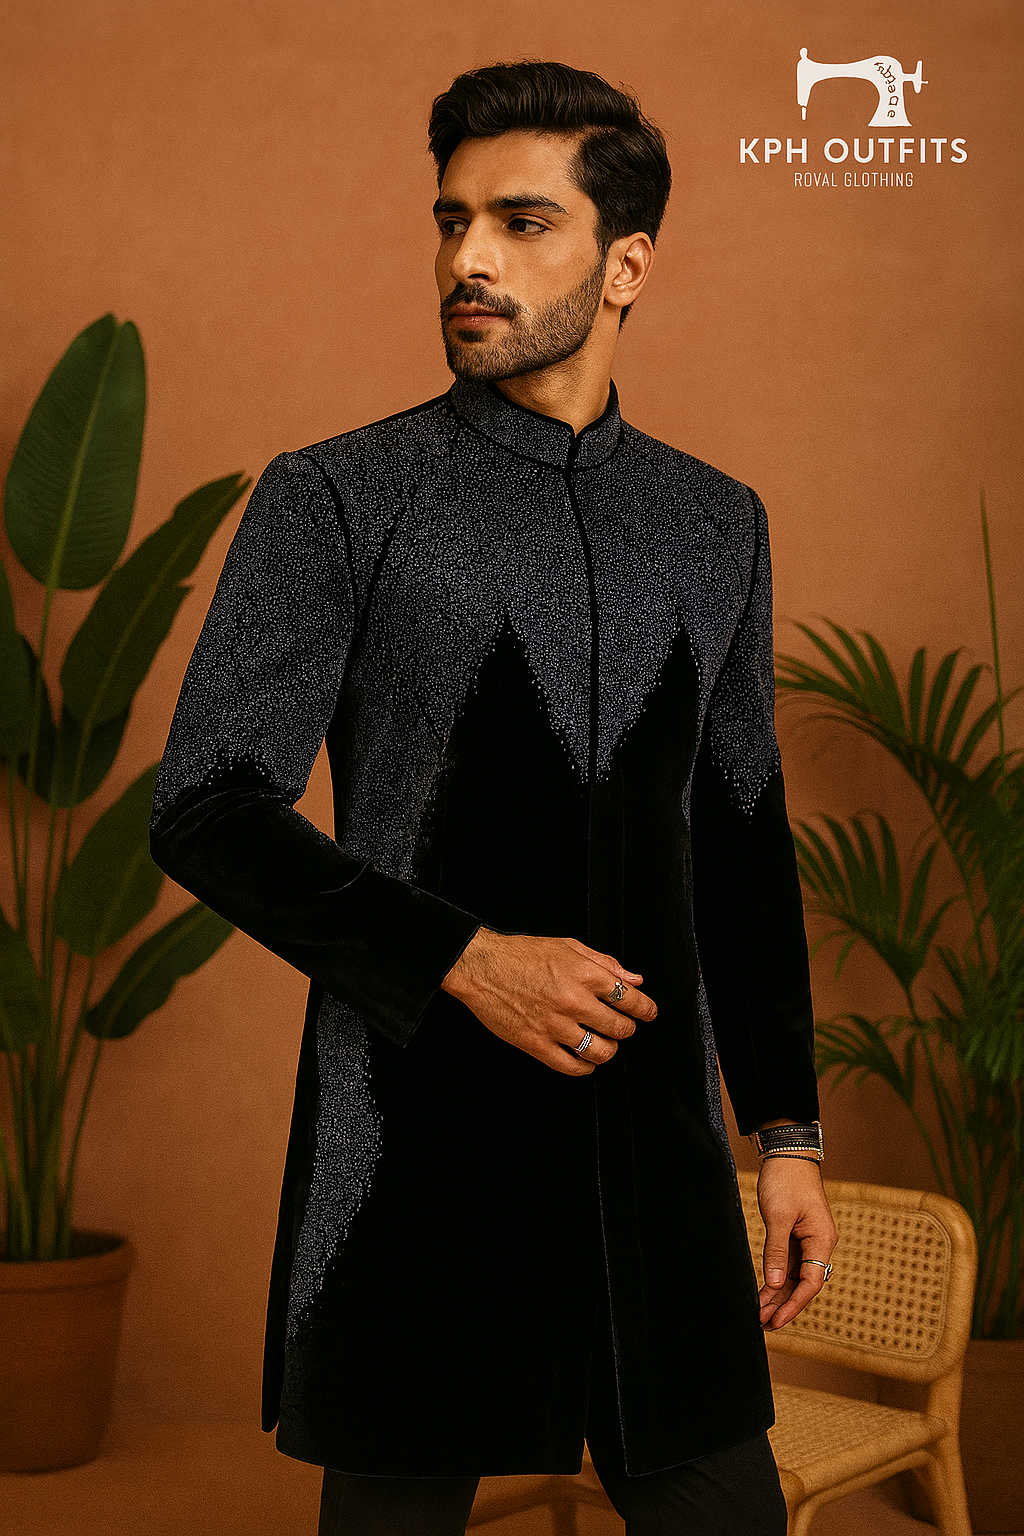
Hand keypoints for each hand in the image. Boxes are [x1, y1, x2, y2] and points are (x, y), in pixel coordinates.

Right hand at [441, 928, 656, 1075]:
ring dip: (609, 1049)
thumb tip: (634, 979)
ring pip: (600, 1051)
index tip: (649, 1013)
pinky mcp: (536, 1044)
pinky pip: (572, 1066)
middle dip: (628, 1028)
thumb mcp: (569, 946)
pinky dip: (586, 1066)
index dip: (646, 1009)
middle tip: (623, 1025)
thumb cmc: (522, 954)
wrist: (482, 968)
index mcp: (584, 974)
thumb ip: (605, 963)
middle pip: (620, 1028)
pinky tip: (586, 1058)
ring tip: (605, 1042)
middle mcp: (573, 1001)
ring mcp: (555, 1026)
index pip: (630, 998)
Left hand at [756, 1155, 836, 1329]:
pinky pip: (788, 1264)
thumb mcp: (778, 1216)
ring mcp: (807, 1241)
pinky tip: (763, 1292)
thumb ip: (776, 1251)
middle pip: (803, 1283)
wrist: (787, 1153)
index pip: (811, 1282)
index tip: (777, 1320)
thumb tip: (773, 1284)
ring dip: (778, 1294)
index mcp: (822, 1240)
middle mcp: (819, 1244)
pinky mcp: (795, 1235)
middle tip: (763, 1323)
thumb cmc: (786, 1180)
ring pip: (794, 1276)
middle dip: (784, 1304)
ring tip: (760, 1314)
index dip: (794, 1304)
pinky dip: (775, 1278)